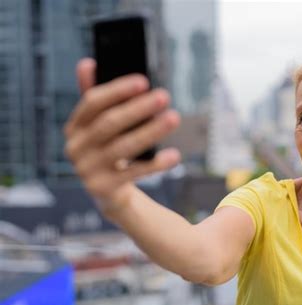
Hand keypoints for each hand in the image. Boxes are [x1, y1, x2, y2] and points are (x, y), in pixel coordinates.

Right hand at [64, 58, 180, 214]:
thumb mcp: (99, 126)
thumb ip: (96, 98)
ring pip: (123, 147)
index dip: (117, 90)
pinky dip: (155, 164)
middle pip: (109, 123)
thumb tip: (87, 63)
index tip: (143, 81)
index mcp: (75, 126)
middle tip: (164, 96)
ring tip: (174, 118)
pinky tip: (174, 155)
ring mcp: (87, 170)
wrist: (109, 192)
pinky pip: (134, 173)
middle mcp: (76, 147)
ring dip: (151, 131)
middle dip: (138, 108)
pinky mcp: (103, 188)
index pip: (92, 102)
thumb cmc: (108, 150)